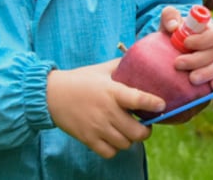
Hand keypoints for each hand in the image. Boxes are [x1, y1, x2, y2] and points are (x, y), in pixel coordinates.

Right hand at [47, 59, 164, 157]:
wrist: (50, 95)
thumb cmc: (79, 80)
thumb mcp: (101, 69)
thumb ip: (121, 65)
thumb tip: (140, 59)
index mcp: (112, 91)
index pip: (138, 99)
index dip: (154, 103)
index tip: (161, 105)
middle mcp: (106, 111)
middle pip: (137, 132)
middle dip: (146, 131)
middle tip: (145, 125)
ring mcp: (97, 127)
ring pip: (125, 144)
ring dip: (130, 139)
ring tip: (128, 131)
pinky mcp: (88, 139)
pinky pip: (109, 152)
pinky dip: (115, 148)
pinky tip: (113, 138)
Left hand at [160, 6, 212, 86]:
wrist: (168, 49)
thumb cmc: (171, 32)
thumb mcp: (168, 21)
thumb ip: (170, 16)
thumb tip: (174, 26)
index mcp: (208, 30)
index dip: (201, 40)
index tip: (185, 43)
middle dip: (197, 60)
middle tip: (178, 63)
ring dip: (206, 73)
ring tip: (191, 79)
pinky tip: (212, 87)